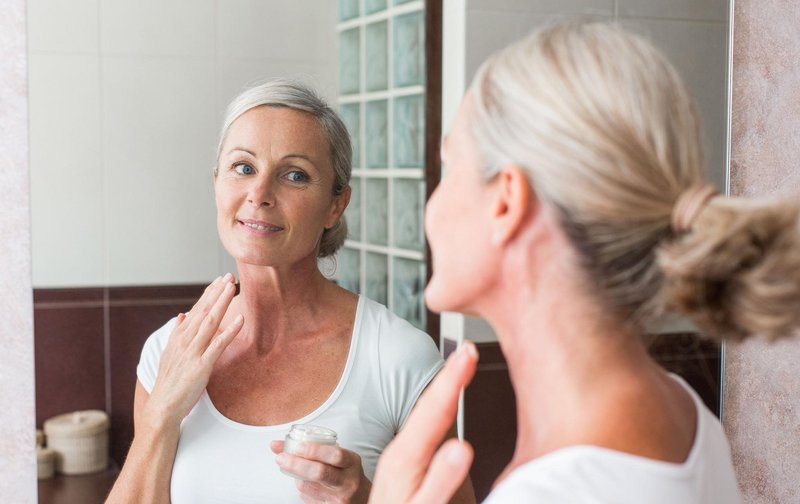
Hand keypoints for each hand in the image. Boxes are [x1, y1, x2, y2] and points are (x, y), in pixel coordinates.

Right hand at [144, 274, 243, 427]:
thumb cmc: (169, 382)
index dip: (208, 294)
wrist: (163, 407)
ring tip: (232, 288)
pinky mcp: (201, 365)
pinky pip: (218, 345)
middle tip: (229, 276)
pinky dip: (229, 330)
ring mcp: (193, 352)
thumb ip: (177, 334)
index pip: (196, 310)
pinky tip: (240, 319)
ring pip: (210, 322)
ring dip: (222, 303)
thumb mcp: (170, 354)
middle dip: (217, 292)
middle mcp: (184, 341)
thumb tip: (182, 315)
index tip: (219, 280)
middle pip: (203, 311)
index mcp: (178, 337)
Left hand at [272, 440, 370, 503]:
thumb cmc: (344, 473)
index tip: (298, 446)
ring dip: (297, 478)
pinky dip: (302, 490)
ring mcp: (340, 498)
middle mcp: (348, 481)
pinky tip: (307, 485)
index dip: (315, 450)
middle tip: (281, 458)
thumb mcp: (337, 457)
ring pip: (308, 487)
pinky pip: (307, 499)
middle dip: (297, 464)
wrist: (361, 498)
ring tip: (297, 471)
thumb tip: (275, 444)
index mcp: (352, 463)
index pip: (336, 455)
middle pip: (320, 472)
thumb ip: (311, 448)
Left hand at [368, 342, 478, 503]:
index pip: (435, 410)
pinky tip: (444, 402)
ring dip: (443, 388)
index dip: (453, 379)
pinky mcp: (404, 464)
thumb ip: (440, 479)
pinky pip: (423, 427)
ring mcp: (401, 457)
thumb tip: (461, 446)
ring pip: (425, 415)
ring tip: (459, 365)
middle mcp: (402, 452)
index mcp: (407, 458)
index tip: (466, 352)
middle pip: (430, 406)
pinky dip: (437, 407)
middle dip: (449, 376)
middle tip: (466, 348)